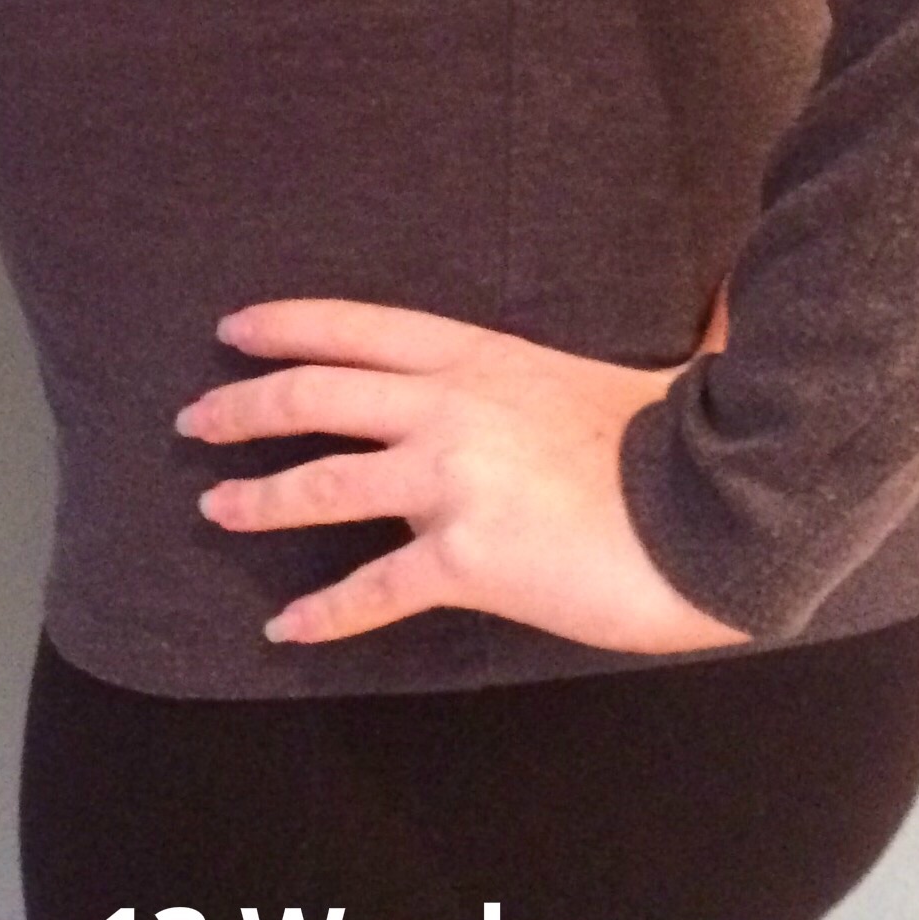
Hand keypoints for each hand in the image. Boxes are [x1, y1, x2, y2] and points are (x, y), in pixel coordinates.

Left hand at [174, 279, 748, 655]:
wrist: (722, 508)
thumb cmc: (681, 441)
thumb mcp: (614, 371)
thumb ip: (588, 348)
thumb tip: (717, 291)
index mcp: (477, 357)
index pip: (353, 328)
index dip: (284, 327)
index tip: (232, 333)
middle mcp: (447, 408)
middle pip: (315, 396)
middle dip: (243, 407)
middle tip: (196, 419)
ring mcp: (451, 481)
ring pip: (322, 484)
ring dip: (258, 498)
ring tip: (216, 510)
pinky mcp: (466, 557)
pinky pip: (372, 589)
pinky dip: (322, 612)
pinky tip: (286, 628)